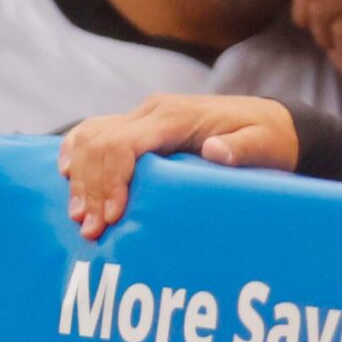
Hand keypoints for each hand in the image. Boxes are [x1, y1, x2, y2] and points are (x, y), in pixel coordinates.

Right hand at [60, 94, 298, 239]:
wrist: (273, 120)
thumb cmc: (269, 137)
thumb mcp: (265, 145)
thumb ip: (241, 149)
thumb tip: (216, 151)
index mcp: (176, 117)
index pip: (124, 141)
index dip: (111, 180)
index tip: (113, 217)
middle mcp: (153, 111)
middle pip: (99, 141)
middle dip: (90, 187)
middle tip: (92, 230)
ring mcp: (144, 116)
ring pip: (90, 136)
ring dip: (80, 176)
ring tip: (81, 217)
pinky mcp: (141, 126)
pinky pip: (95, 132)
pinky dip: (77, 154)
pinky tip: (68, 178)